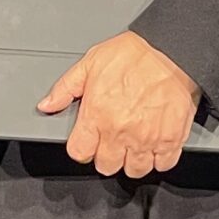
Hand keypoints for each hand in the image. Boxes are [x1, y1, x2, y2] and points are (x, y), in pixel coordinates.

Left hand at [39, 32, 199, 178]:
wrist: (171, 49)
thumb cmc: (134, 53)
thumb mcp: (90, 63)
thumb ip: (65, 88)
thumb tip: (47, 105)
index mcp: (97, 115)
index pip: (79, 153)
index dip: (83, 148)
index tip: (90, 141)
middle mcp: (120, 131)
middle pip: (107, 166)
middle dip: (108, 155)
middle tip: (115, 139)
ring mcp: (147, 138)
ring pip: (135, 170)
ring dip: (134, 160)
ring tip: (136, 142)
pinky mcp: (171, 138)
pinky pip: (164, 164)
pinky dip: (161, 157)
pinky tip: (156, 143)